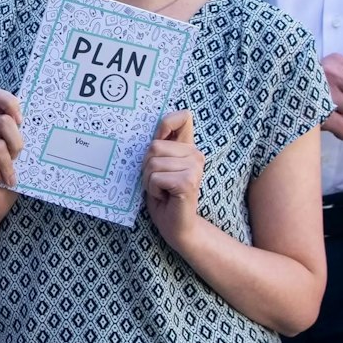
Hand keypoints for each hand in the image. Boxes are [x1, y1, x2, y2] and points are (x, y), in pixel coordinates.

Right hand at [0, 89, 24, 219]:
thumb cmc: (11, 177)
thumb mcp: (21, 155)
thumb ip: (22, 136)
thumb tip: (30, 124)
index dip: (11, 104)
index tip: (21, 122)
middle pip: (4, 122)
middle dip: (17, 145)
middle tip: (17, 160)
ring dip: (8, 165)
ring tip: (8, 176)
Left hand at [143, 111, 204, 246]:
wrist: (177, 225)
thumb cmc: (164, 195)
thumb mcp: (157, 166)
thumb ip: (159, 145)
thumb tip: (153, 127)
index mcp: (187, 147)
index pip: (182, 117)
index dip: (167, 122)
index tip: (160, 137)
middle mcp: (195, 154)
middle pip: (153, 146)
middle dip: (147, 167)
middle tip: (159, 182)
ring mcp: (194, 167)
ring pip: (152, 163)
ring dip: (149, 181)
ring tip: (162, 190)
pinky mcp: (188, 182)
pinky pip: (155, 178)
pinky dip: (153, 190)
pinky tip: (165, 197)